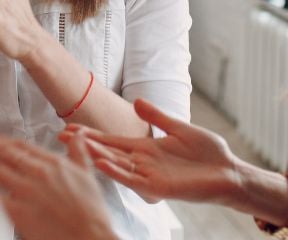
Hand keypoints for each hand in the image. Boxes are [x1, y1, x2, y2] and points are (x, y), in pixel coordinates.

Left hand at [0, 133, 116, 239]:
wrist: (90, 237)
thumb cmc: (91, 212)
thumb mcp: (88, 176)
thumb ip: (79, 153)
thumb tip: (78, 135)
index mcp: (53, 163)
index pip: (19, 145)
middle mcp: (38, 173)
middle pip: (3, 153)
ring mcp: (27, 192)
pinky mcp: (19, 212)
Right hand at [61, 98, 243, 205]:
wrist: (227, 170)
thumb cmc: (207, 152)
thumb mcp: (179, 127)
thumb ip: (157, 117)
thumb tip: (136, 101)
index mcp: (146, 148)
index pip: (113, 140)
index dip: (92, 134)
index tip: (70, 127)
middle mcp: (143, 162)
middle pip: (108, 152)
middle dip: (85, 144)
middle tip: (59, 135)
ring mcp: (149, 175)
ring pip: (116, 164)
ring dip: (96, 156)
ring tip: (75, 145)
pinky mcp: (157, 188)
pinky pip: (133, 180)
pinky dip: (117, 172)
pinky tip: (102, 163)